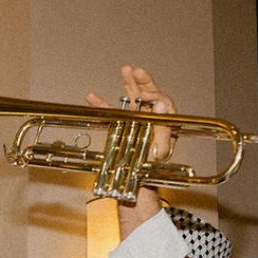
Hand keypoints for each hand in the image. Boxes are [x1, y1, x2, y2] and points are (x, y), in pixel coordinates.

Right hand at [88, 64, 175, 230]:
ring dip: (129, 84)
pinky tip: (92, 96)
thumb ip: (162, 126)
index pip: (164, 104)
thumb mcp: (159, 150)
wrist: (133, 188)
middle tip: (136, 71)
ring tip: (125, 70)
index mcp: (164, 127)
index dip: (155, 96)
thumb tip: (160, 102)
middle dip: (144, 82)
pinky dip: (102, 105)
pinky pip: (112, 115)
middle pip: (150, 97)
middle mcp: (152, 123)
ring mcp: (136, 126)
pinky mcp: (122, 130)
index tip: (145, 97)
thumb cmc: (148, 173)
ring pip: (134, 101)